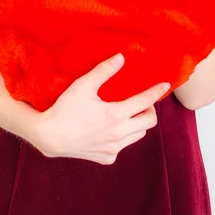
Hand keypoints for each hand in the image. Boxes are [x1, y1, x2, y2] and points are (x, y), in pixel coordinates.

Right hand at [34, 54, 169, 164]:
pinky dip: (123, 136)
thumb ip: (104, 71)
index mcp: (115, 115)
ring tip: (128, 113)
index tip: (165, 84)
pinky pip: (123, 146)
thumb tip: (121, 57)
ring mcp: (113, 148)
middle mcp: (118, 135)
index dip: (156, 91)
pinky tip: (111, 128)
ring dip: (137, 123)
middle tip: (141, 101)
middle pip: (149, 122)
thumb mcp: (83, 85)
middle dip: (150, 110)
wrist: (49, 136)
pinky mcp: (106, 158)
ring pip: (138, 135)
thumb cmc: (65, 108)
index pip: (145, 102)